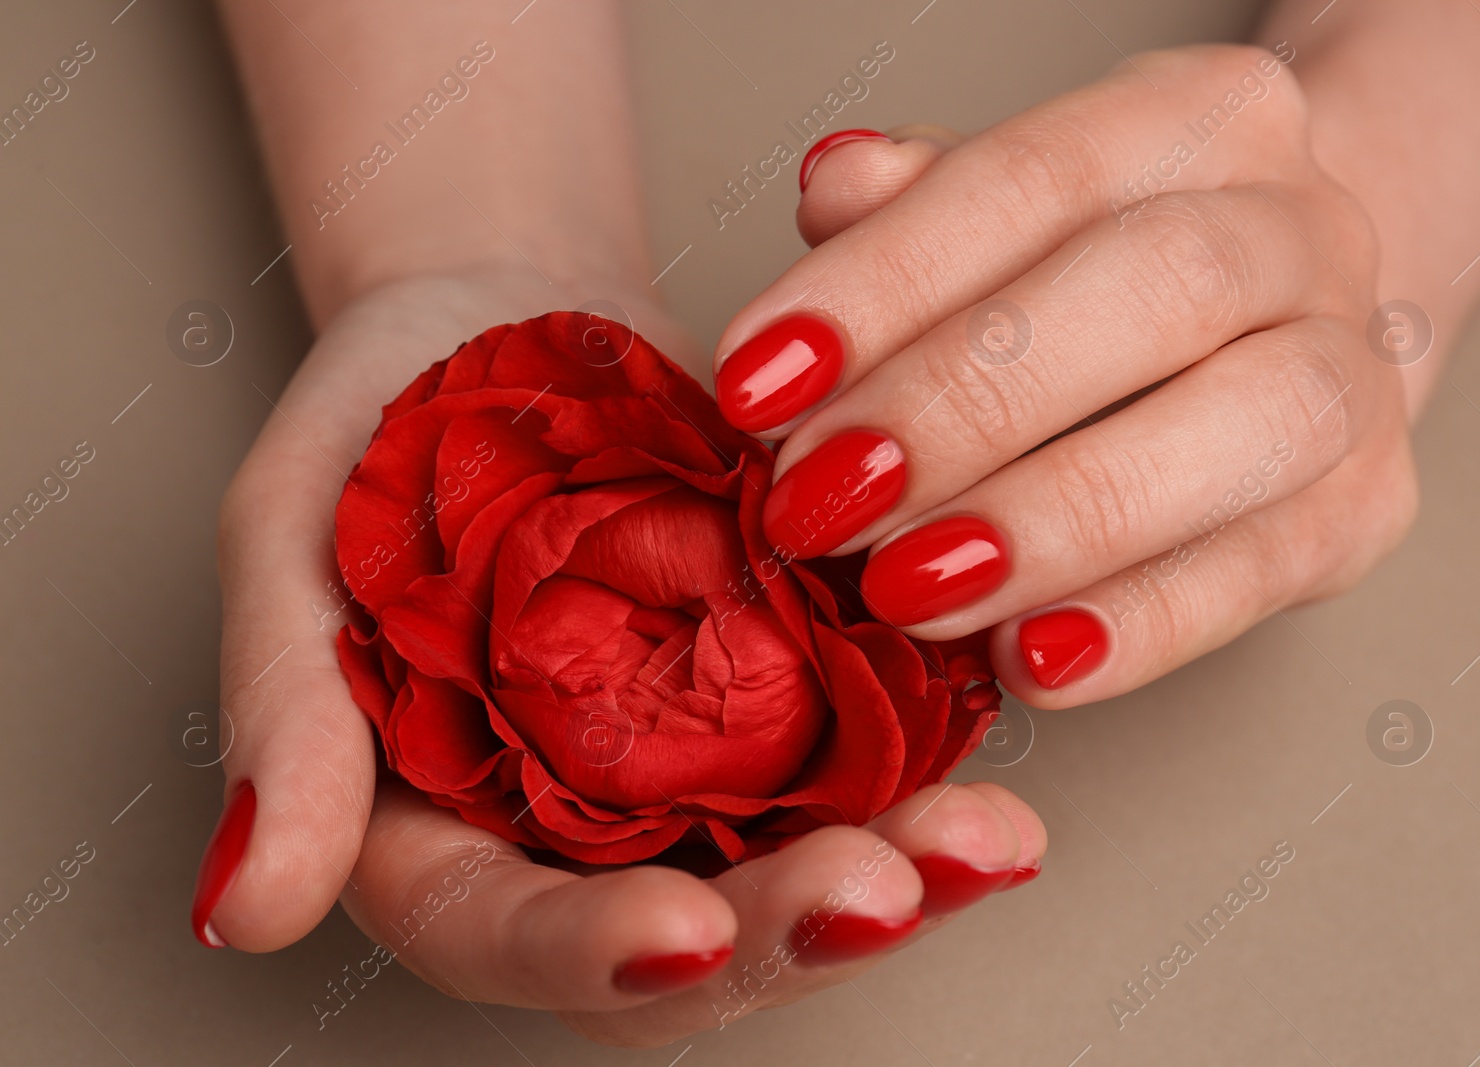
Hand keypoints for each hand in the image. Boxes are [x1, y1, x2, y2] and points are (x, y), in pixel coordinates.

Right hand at [202, 266, 1045, 1046]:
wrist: (507, 324)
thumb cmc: (381, 426)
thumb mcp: (295, 544)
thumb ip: (282, 719)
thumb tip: (246, 906)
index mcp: (437, 827)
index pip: (505, 932)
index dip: (591, 953)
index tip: (683, 935)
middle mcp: (579, 831)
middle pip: (685, 938)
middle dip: (788, 930)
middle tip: (890, 890)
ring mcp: (692, 774)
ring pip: (795, 869)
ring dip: (900, 873)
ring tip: (984, 845)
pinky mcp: (779, 701)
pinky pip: (861, 766)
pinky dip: (930, 775)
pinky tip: (998, 769)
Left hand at [717, 44, 1417, 707]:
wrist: (1280, 329)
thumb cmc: (1101, 276)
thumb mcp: (1005, 215)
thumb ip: (916, 208)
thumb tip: (835, 189)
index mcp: (1200, 118)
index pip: (1032, 178)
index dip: (885, 282)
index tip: (757, 381)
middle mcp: (1302, 227)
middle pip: (1157, 285)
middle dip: (965, 402)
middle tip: (822, 498)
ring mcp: (1353, 370)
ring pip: (1239, 427)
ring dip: (1054, 520)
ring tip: (908, 588)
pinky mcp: (1367, 509)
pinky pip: (1263, 573)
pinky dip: (1140, 627)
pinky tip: (1028, 660)